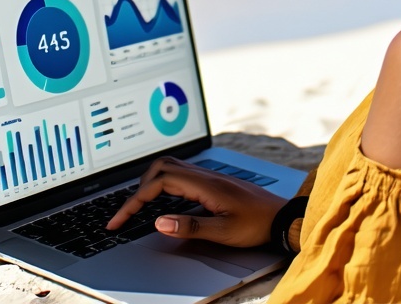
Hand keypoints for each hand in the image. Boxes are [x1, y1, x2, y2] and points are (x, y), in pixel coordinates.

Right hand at [106, 156, 285, 246]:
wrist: (282, 216)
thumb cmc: (257, 224)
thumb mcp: (223, 231)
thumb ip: (190, 227)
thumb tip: (158, 222)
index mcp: (204, 184)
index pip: (159, 182)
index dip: (134, 200)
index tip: (119, 220)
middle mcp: (204, 175)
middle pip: (160, 168)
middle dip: (138, 188)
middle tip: (126, 213)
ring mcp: (208, 177)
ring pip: (170, 168)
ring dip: (150, 184)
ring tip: (137, 208)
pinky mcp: (211, 182)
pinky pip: (180, 175)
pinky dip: (163, 185)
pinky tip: (162, 202)